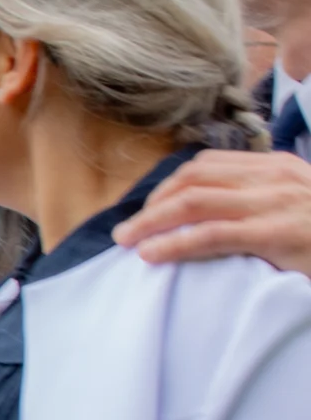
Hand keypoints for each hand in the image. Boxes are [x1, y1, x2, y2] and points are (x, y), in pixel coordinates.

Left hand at [113, 149, 310, 275]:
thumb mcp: (301, 207)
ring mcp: (276, 203)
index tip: (148, 209)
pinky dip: (175, 243)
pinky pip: (213, 234)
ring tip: (128, 241)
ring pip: (195, 201)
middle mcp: (274, 177)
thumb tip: (218, 220)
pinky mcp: (278, 233)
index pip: (208, 165)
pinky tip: (152, 254)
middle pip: (193, 179)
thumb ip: (264, 204)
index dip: (169, 186)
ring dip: (151, 221)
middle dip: (152, 203)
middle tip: (126, 230)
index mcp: (278, 168)